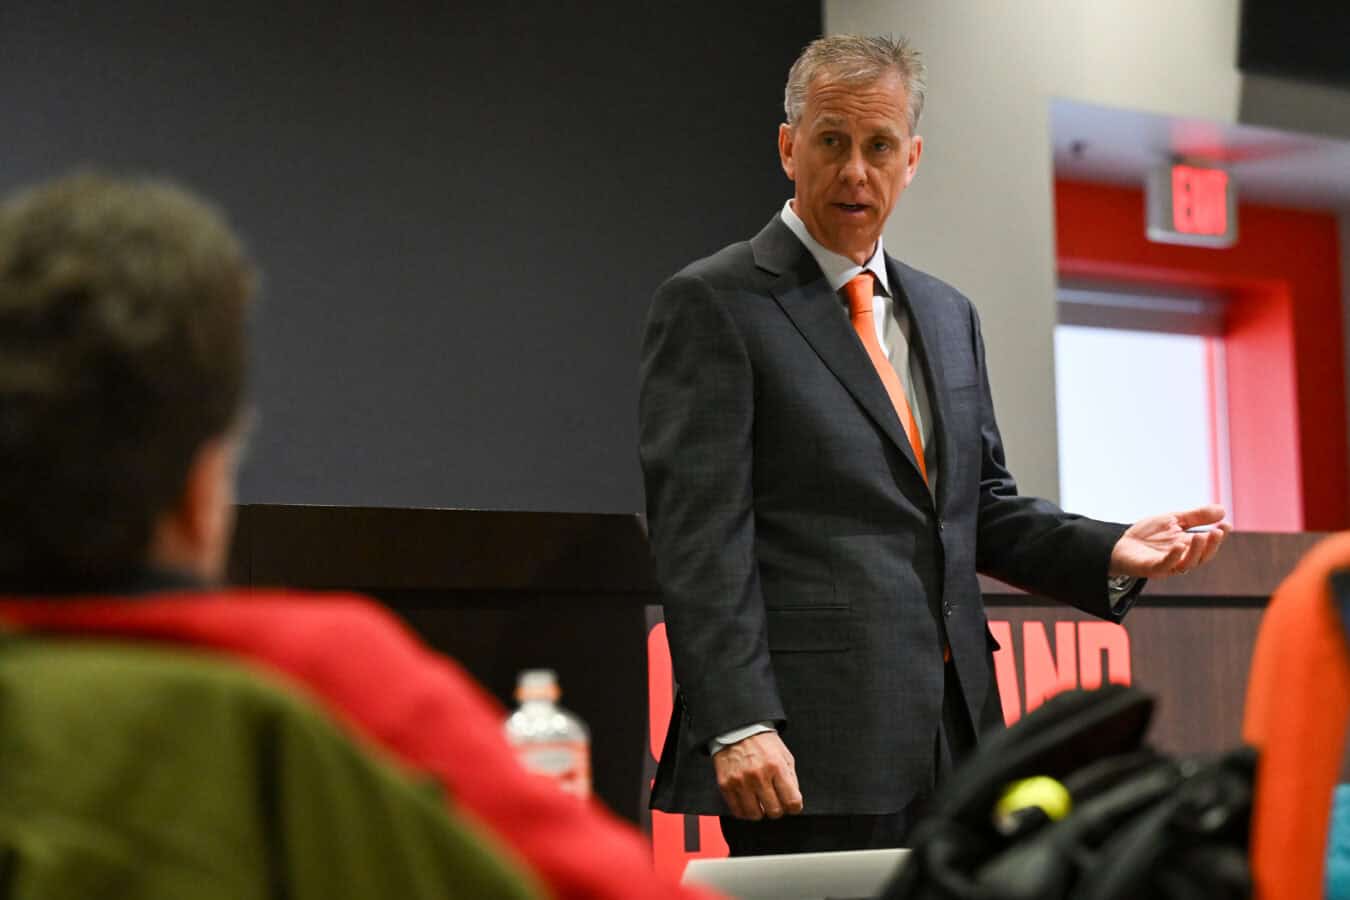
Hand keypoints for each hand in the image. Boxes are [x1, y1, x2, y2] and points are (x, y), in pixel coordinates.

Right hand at [713, 731, 803, 819]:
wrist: (738, 730)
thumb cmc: (763, 743)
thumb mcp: (785, 756)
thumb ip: (791, 780)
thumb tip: (793, 803)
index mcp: (776, 766)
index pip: (792, 801)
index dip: (794, 807)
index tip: (791, 805)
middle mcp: (758, 775)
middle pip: (774, 811)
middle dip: (778, 809)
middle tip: (775, 801)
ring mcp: (740, 782)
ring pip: (755, 815)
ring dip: (761, 811)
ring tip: (760, 802)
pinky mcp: (726, 785)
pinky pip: (738, 811)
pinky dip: (745, 811)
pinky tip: (748, 802)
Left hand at [1110, 504, 1230, 577]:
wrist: (1119, 544)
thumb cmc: (1147, 534)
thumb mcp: (1173, 520)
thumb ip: (1196, 516)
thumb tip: (1223, 510)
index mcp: (1187, 546)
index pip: (1208, 544)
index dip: (1219, 536)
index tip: (1226, 525)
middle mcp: (1180, 557)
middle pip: (1202, 556)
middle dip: (1211, 545)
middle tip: (1217, 532)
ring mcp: (1167, 564)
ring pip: (1187, 564)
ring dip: (1196, 551)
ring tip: (1201, 536)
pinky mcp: (1152, 568)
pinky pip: (1165, 566)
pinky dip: (1173, 557)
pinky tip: (1178, 546)